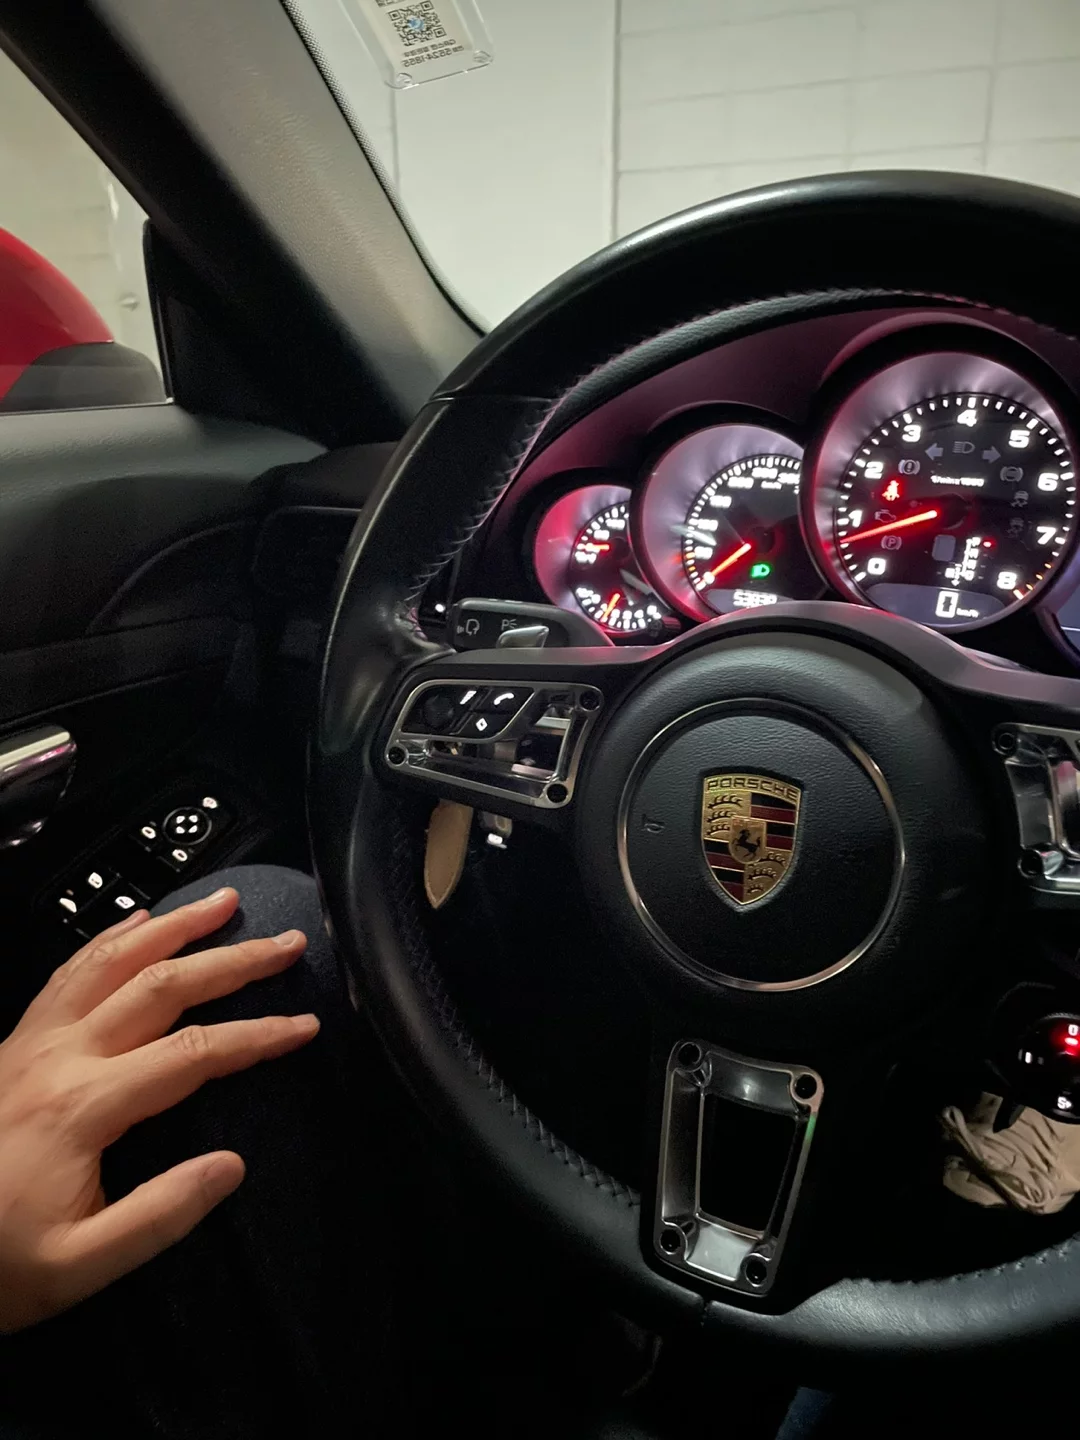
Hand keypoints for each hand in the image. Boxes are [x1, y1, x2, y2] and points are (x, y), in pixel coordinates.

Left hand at [0, 886, 316, 1332]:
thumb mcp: (78, 1268)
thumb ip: (160, 1216)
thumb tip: (232, 1166)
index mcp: (83, 1106)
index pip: (193, 1054)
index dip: (258, 1036)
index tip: (305, 1026)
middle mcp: (58, 1056)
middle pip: (161, 986)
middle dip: (235, 961)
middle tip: (288, 944)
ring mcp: (31, 1042)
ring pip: (113, 961)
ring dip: (175, 926)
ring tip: (223, 902)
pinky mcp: (15, 1043)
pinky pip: (69, 972)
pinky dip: (111, 938)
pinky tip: (139, 922)